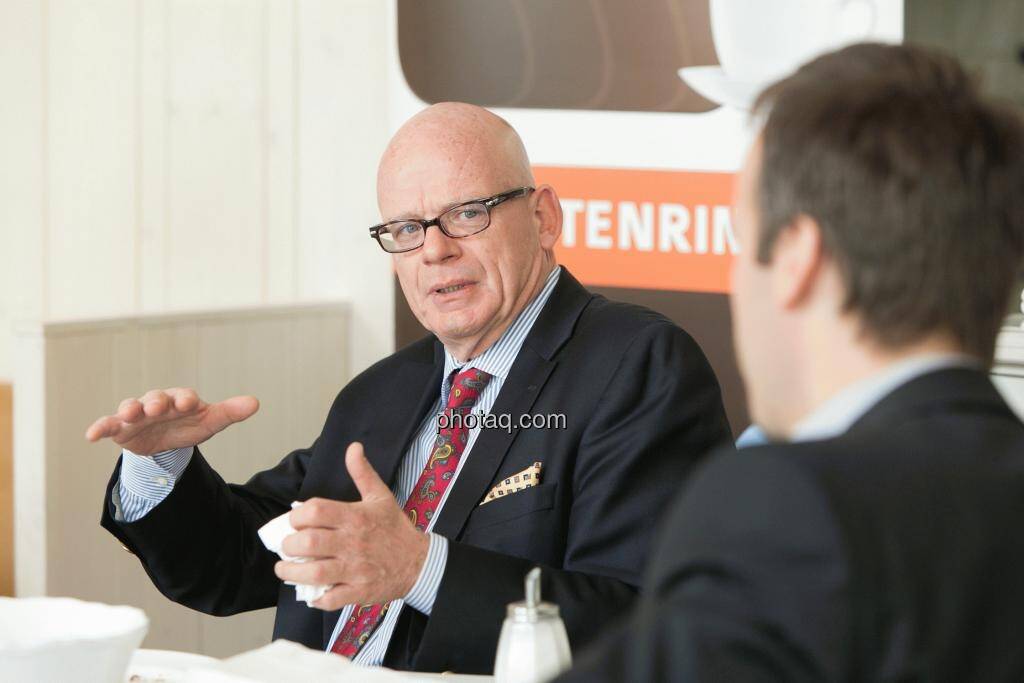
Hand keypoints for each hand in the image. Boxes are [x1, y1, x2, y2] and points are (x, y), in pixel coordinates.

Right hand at [84, 388, 258, 454]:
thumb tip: (256, 402)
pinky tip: (91, 435)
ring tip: (128, 413)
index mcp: (180, 399)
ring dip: (129, 408)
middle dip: (156, 402)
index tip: (189, 403)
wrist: (165, 442)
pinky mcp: (121, 428)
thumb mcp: (209, 422)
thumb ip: (230, 412)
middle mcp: (157, 402)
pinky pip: (108, 425)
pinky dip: (100, 427)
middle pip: (155, 398)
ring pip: (131, 407)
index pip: (184, 396)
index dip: (185, 399)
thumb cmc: (189, 425)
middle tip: (157, 407)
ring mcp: (137, 414)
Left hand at [274, 442, 428, 609]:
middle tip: (288, 547)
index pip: (315, 511)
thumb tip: (353, 447)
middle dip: (289, 546)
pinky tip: (311, 592)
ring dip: (292, 573)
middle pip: (309, 543)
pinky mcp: (359, 591)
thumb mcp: (380, 496)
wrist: (419, 562)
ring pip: (315, 573)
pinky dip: (316, 598)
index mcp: (355, 517)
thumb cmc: (395, 529)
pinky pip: (331, 598)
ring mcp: (356, 569)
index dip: (296, 516)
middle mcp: (353, 543)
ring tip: (285, 569)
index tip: (294, 522)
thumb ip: (362, 472)